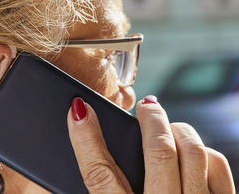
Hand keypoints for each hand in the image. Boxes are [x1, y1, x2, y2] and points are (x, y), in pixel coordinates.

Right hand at [67, 96, 234, 193]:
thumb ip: (100, 189)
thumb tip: (84, 152)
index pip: (99, 176)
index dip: (85, 138)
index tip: (78, 109)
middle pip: (158, 152)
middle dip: (150, 119)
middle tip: (145, 108)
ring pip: (193, 152)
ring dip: (177, 129)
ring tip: (166, 125)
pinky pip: (216, 165)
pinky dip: (201, 149)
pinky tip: (188, 148)